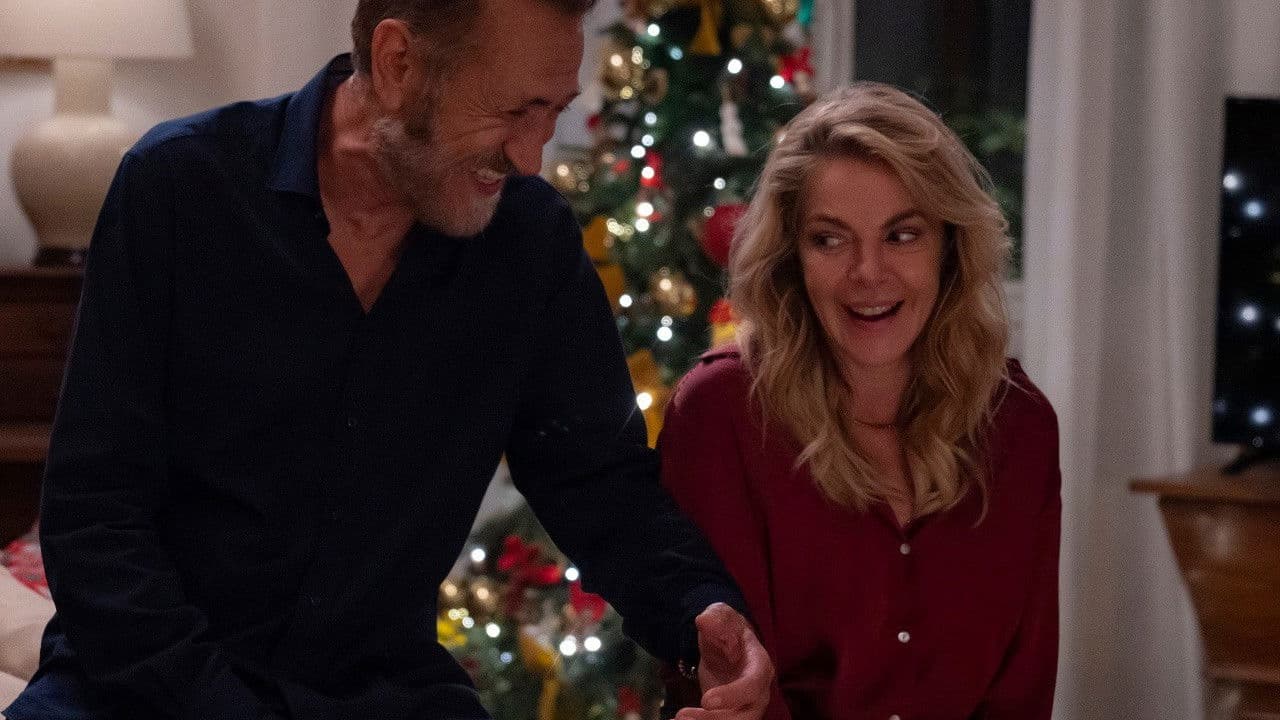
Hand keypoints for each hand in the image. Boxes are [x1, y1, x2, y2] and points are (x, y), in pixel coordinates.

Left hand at [674, 602, 773, 718]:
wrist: (725, 643)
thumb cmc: (728, 629)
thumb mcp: (722, 616)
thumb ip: (716, 618)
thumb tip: (704, 621)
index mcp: (759, 666)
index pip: (752, 685)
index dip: (732, 695)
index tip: (706, 701)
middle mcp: (757, 692)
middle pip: (745, 716)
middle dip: (715, 719)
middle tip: (684, 716)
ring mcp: (744, 707)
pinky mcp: (729, 714)